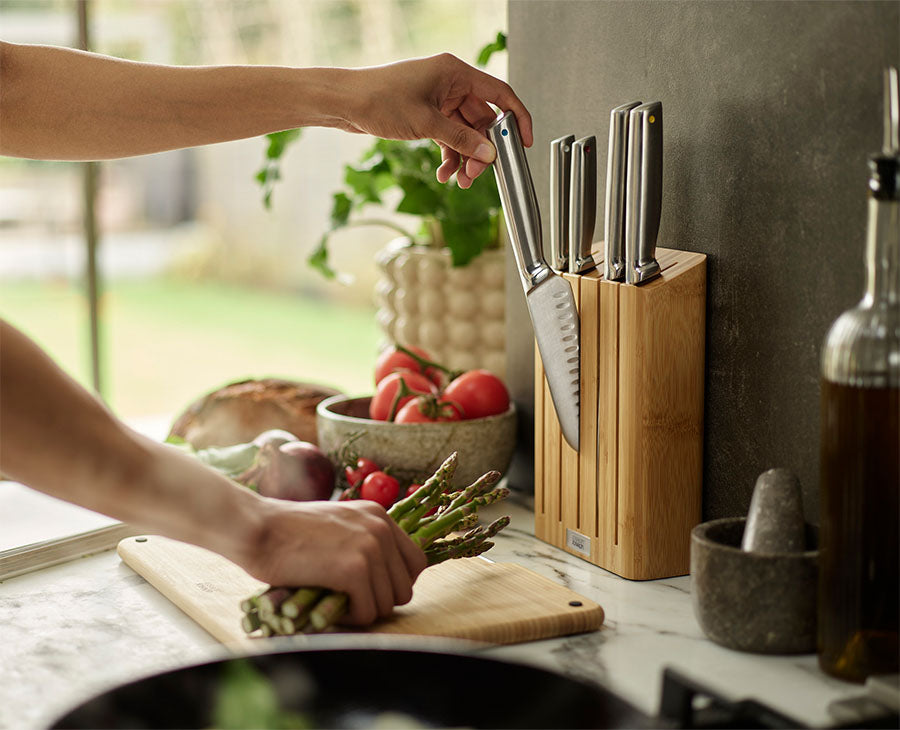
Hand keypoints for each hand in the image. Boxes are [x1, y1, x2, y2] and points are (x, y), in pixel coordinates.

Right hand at [240, 498, 426, 625]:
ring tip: (334, 604)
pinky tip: (329, 609)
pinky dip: (350, 619)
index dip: (396, 583)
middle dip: (378, 602)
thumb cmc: (287, 532)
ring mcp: (369, 548)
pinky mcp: (353, 570)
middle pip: (404, 588)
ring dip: (362, 612)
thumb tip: (384, 579)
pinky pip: (367, 612)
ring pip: (387, 604)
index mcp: (379, 515)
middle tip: (349, 602)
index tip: (372, 591)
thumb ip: (363, 542)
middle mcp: (380, 529)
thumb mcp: (338, 525)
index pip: (415, 562)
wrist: (257, 528)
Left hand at [340, 53, 532, 187]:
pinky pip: (449, 137)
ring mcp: (438, 100)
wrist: (344, 103)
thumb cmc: (378, 99)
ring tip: (458, 180)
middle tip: (476, 174)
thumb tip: (488, 154)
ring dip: (464, 157)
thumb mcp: (426, 123)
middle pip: (481, 120)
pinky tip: (445, 172)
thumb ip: (461, 140)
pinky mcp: (427, 115)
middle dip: (481, 149)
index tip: (523, 142)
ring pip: (465, 133)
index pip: (499, 94)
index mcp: (455, 73)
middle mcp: (450, 84)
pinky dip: (449, 155)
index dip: (516, 118)